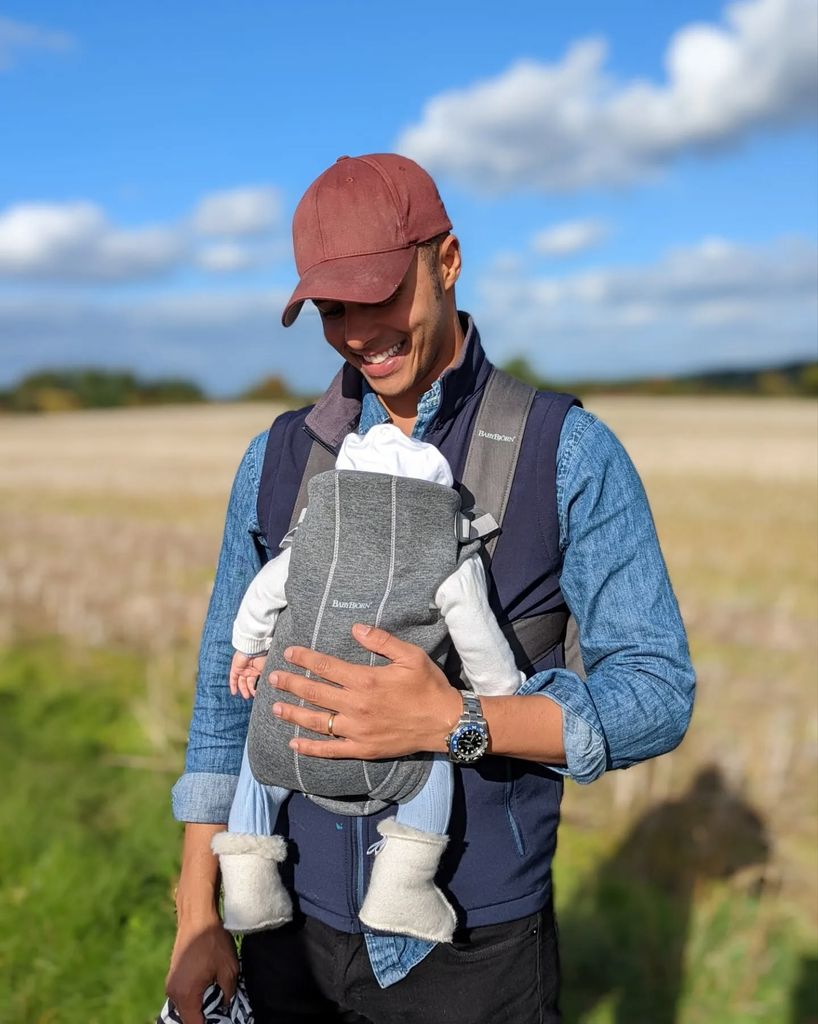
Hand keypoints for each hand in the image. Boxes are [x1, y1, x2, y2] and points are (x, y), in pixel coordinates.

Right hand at [165, 912, 238, 1023]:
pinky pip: (182, 996)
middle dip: (203, 1018)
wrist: (197, 916)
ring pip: (184, 1007)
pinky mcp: (172, 976)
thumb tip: (226, 1007)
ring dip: (198, 1008)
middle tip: (219, 1012)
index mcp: (186, 995)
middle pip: (188, 1018)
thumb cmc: (213, 941)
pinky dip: (193, 998)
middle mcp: (173, 993)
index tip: (220, 1019)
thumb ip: (228, 994)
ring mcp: (171, 984)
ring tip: (215, 1002)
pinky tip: (207, 990)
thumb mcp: (229, 969)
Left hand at [229, 651, 266, 698]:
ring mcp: (243, 669)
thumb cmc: (263, 657)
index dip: (258, 688)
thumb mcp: (266, 670)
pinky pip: (233, 678)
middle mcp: (251, 670)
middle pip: (250, 683)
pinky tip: (234, 693)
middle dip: (251, 690)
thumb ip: (264, 679)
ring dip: (243, 690)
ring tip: (246, 696)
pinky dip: (233, 686)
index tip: (260, 694)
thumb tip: (266, 688)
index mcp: (259, 670)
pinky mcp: (235, 668)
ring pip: (242, 682)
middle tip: (253, 696)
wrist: (254, 649)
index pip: (257, 681)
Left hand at [269, 624, 461, 759]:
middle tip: (272, 678)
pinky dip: (310, 748)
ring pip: (317, 722)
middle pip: (315, 693)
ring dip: (293, 714)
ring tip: (275, 707)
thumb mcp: (410, 655)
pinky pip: (330, 751)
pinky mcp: (362, 749)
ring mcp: (357, 730)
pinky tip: (294, 744)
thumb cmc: (429, 686)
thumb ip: (381, 640)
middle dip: (291, 684)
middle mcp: (356, 706)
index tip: (289, 653)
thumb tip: (355, 628)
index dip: (305, 659)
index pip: (326, 667)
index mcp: (365, 680)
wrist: (445, 722)